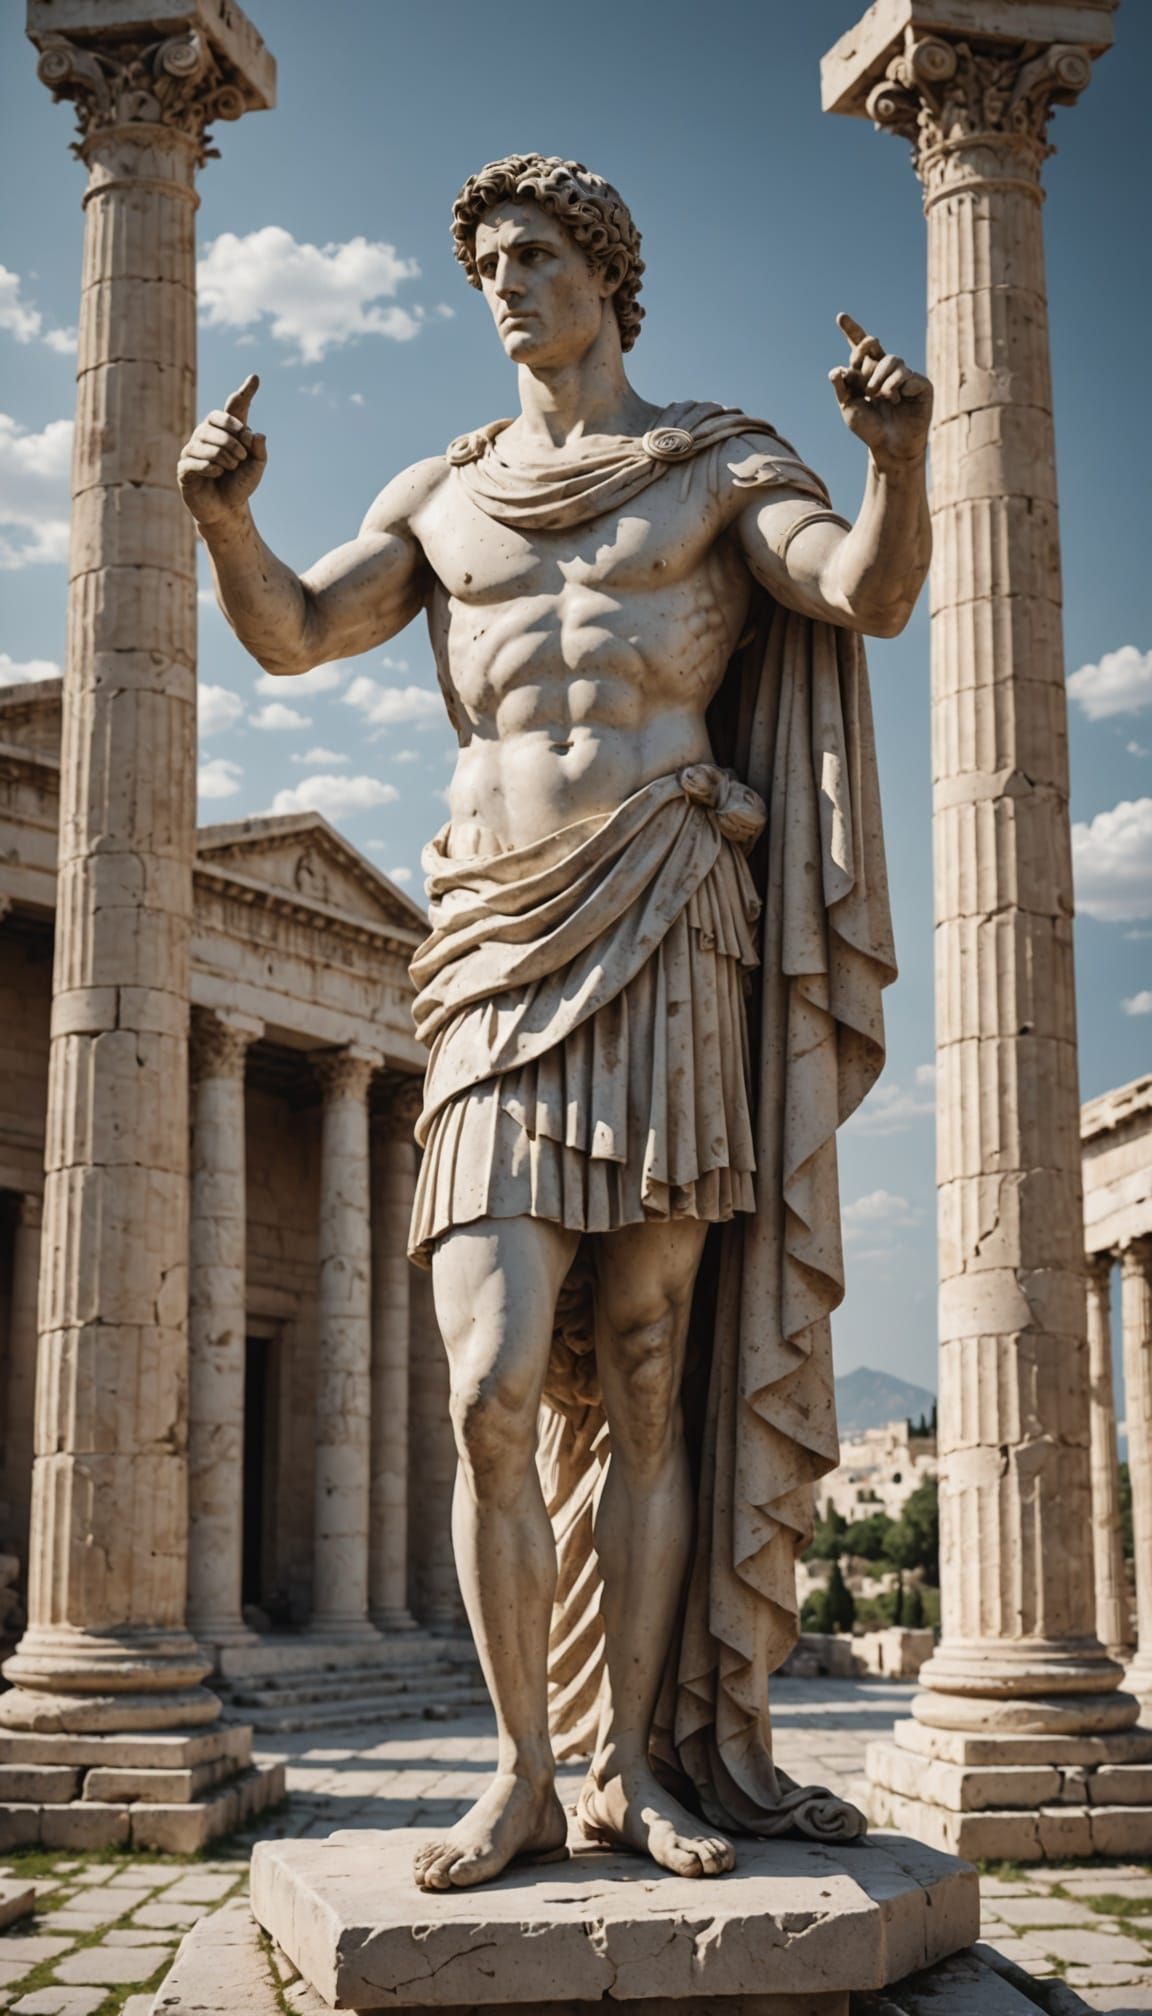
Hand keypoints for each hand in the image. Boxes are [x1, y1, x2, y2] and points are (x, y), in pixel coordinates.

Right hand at [178, 374, 266, 526]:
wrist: (227, 509)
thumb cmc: (240, 484)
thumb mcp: (256, 467)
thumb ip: (259, 450)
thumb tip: (257, 435)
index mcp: (225, 430)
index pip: (234, 408)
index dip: (244, 394)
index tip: (255, 379)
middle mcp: (206, 433)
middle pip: (218, 422)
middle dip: (235, 441)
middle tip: (241, 457)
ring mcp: (192, 449)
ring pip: (208, 443)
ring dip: (226, 457)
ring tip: (230, 468)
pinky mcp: (184, 467)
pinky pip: (197, 461)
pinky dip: (212, 468)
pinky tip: (217, 474)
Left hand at [829, 314, 931, 470]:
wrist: (889, 448)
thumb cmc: (869, 429)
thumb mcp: (849, 408)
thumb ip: (841, 388)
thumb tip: (836, 369)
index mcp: (868, 372)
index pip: (860, 347)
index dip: (852, 330)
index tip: (840, 317)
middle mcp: (886, 370)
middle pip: (873, 345)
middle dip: (863, 350)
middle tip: (858, 371)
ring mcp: (905, 375)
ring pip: (891, 359)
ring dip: (878, 378)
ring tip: (877, 397)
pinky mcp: (921, 384)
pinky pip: (905, 375)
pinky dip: (895, 386)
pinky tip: (895, 399)